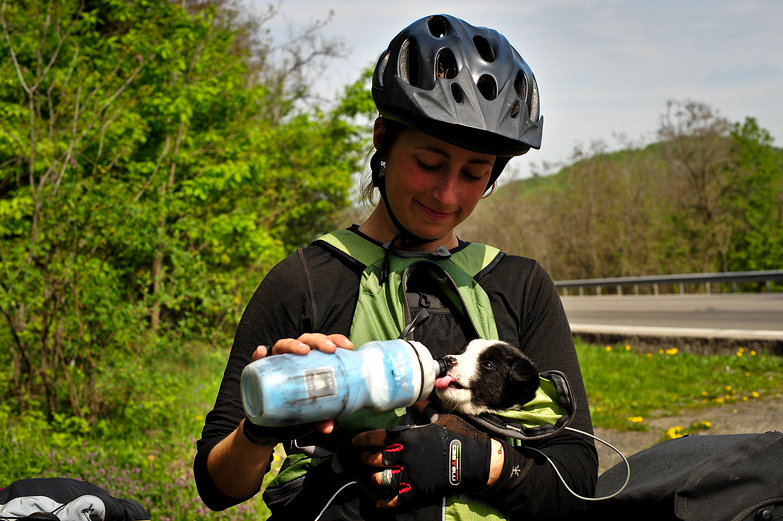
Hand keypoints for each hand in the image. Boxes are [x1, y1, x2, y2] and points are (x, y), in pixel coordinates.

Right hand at [243, 333, 354, 441]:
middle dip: (319, 340)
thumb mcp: (313, 414)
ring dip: (293, 344)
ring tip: (302, 350)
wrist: (271, 425)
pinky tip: (262, 352)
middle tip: (329, 349)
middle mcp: (294, 357)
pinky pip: (257, 360)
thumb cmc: (297, 410)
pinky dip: (258, 354)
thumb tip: (327, 427)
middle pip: (307, 340)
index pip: (324, 344)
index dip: (336, 340)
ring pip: (284, 345)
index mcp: (311, 360)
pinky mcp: (260, 371)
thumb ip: (322, 417)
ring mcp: (276, 362)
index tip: (348, 346)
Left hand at [352, 414, 491, 507]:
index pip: (379, 437)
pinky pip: (396, 500)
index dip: (364, 439)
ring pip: (382, 478)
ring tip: (373, 476)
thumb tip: (415, 398)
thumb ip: (423, 409)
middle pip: (376, 458)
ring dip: (375, 477)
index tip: (355, 441)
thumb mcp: (441, 417)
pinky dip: (385, 503)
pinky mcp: (417, 492)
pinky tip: (379, 503)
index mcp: (409, 436)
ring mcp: (410, 475)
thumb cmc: (458, 436)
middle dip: (367, 458)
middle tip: (364, 457)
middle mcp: (405, 455)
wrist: (475, 461)